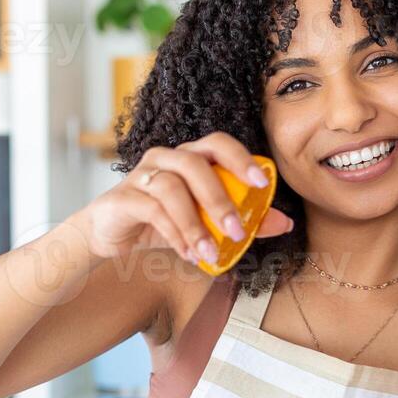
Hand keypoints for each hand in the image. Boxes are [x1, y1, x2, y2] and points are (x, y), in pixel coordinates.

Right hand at [70, 132, 292, 260]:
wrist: (113, 237)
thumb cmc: (163, 223)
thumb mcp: (207, 223)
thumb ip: (244, 220)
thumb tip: (284, 222)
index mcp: (190, 157)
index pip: (218, 144)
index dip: (240, 158)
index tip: (262, 182)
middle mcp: (165, 158)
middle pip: (195, 164)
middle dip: (220, 199)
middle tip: (238, 231)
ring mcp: (141, 175)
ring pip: (171, 188)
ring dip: (195, 224)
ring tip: (211, 253)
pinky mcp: (123, 197)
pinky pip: (152, 210)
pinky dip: (174, 234)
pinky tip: (188, 254)